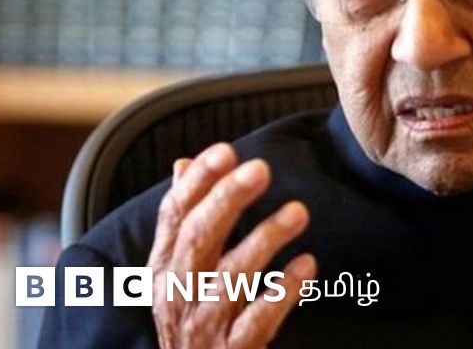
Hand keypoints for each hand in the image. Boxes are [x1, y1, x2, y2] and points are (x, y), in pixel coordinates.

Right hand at [148, 143, 316, 348]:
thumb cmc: (192, 315)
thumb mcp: (178, 269)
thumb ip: (185, 219)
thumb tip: (184, 163)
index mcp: (165, 265)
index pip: (175, 214)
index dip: (198, 182)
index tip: (226, 151)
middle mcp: (178, 291)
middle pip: (199, 237)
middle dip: (227, 200)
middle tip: (260, 169)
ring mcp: (204, 322)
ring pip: (231, 276)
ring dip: (265, 240)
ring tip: (298, 212)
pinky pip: (257, 319)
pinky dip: (282, 292)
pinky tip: (307, 266)